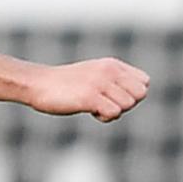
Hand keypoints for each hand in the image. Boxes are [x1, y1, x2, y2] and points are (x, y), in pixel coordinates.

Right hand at [25, 58, 149, 121]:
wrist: (38, 83)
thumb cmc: (66, 84)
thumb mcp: (95, 75)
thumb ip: (116, 80)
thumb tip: (139, 95)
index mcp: (111, 64)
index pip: (144, 81)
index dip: (133, 93)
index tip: (114, 96)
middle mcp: (108, 71)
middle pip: (140, 94)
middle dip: (128, 103)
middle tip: (108, 103)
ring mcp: (99, 83)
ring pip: (128, 105)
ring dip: (113, 112)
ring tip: (95, 106)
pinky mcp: (89, 96)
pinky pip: (114, 113)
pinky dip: (104, 117)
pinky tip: (90, 111)